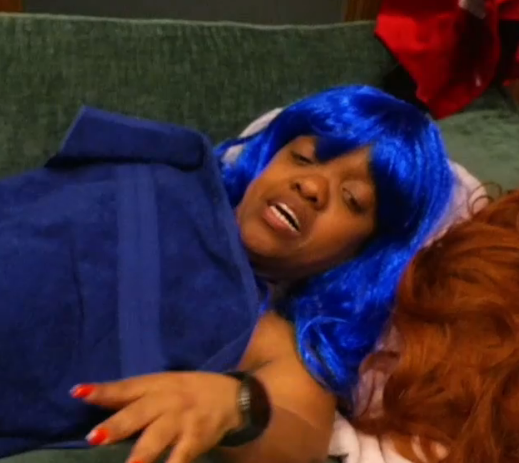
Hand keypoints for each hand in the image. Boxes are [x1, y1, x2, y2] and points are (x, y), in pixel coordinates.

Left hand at [71, 372, 241, 462]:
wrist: (233, 395)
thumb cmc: (190, 390)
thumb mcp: (165, 384)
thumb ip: (133, 394)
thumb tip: (95, 398)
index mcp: (157, 384)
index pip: (127, 387)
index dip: (104, 390)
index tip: (78, 393)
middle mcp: (168, 400)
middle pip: (140, 412)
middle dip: (118, 425)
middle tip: (95, 438)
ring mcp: (183, 420)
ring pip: (158, 437)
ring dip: (141, 454)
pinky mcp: (197, 438)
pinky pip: (181, 457)